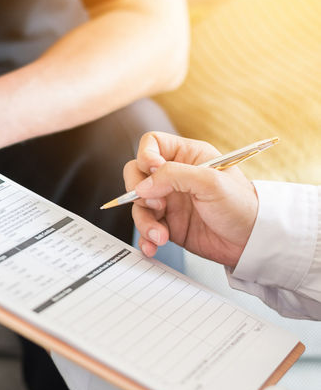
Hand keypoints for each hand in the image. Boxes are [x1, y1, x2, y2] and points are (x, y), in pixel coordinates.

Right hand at [123, 132, 258, 266]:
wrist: (253, 242)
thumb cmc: (241, 206)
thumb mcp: (210, 182)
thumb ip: (173, 176)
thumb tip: (142, 186)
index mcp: (188, 156)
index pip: (152, 143)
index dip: (146, 156)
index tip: (153, 173)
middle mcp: (175, 176)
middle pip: (137, 174)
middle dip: (139, 191)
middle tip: (158, 205)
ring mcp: (169, 200)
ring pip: (138, 203)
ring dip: (144, 221)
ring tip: (160, 235)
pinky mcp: (168, 223)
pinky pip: (145, 226)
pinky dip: (145, 237)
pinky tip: (153, 246)